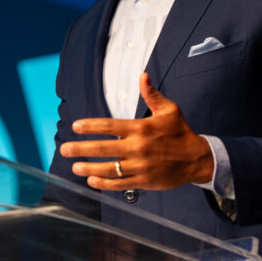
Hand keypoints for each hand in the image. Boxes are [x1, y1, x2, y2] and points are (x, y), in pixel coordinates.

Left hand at [58, 73, 213, 190]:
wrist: (197, 159)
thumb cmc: (180, 132)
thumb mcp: (169, 110)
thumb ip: (152, 94)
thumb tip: (143, 76)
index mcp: (141, 128)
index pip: (109, 126)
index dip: (90, 126)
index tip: (75, 126)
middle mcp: (138, 148)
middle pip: (103, 149)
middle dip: (80, 149)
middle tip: (64, 149)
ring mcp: (140, 166)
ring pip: (108, 169)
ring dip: (88, 168)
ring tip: (75, 167)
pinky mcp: (144, 181)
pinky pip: (120, 184)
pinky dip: (104, 184)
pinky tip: (92, 181)